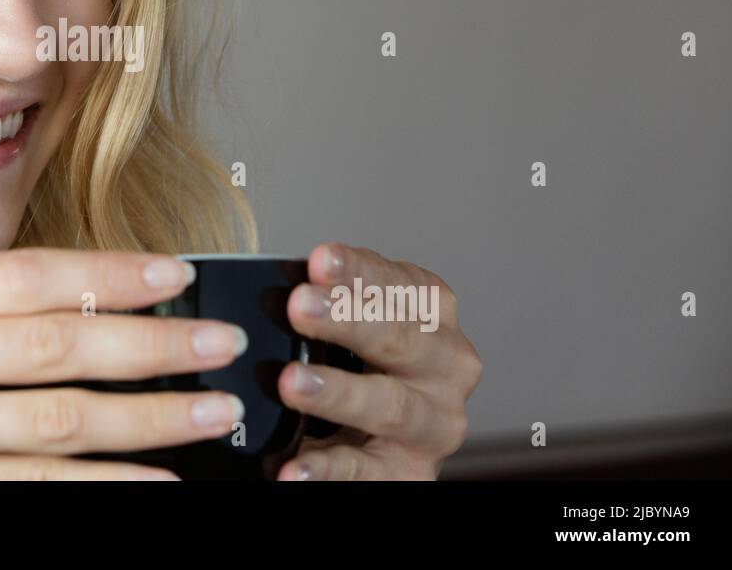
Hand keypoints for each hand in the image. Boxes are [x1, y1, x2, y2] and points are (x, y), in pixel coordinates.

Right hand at [0, 248, 249, 479]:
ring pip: (58, 419)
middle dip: (153, 343)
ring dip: (148, 418)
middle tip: (218, 342)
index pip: (28, 275)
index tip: (176, 273)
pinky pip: (32, 488)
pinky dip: (101, 486)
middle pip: (58, 343)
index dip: (111, 274)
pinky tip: (153, 484)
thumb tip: (72, 296)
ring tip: (211, 411)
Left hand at [275, 242, 481, 479]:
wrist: (379, 436)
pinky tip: (290, 468)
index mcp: (434, 315)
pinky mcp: (409, 473)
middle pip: (401, 339)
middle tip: (299, 306)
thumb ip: (330, 298)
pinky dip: (326, 469)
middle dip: (348, 320)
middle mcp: (448, 367)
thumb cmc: (362, 360)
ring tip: (291, 382)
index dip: (358, 272)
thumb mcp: (355, 322)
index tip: (318, 259)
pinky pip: (364, 471)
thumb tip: (283, 280)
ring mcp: (434, 424)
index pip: (400, 285)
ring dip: (339, 392)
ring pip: (389, 406)